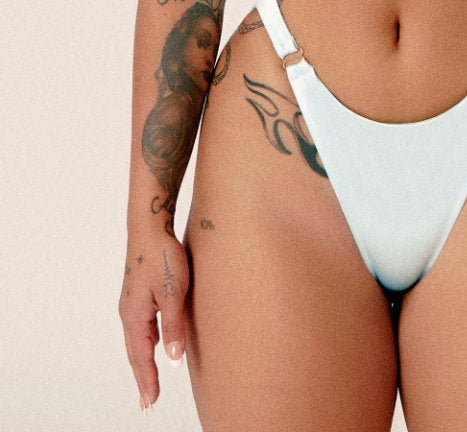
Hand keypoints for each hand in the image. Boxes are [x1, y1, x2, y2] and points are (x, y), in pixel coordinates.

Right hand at [119, 233, 189, 412]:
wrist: (149, 225)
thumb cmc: (162, 256)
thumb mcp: (173, 292)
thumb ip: (174, 326)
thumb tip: (174, 361)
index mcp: (135, 316)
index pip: (141, 357)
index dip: (147, 381)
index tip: (150, 403)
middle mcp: (129, 313)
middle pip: (135, 353)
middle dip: (142, 379)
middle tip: (147, 404)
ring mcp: (132, 303)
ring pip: (137, 341)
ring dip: (142, 363)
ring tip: (149, 382)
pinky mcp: (138, 293)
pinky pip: (141, 327)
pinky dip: (146, 344)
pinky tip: (155, 344)